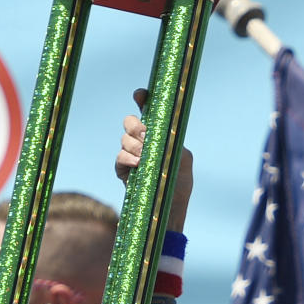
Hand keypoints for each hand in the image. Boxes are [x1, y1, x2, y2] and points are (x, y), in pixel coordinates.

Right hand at [116, 87, 193, 222]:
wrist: (169, 208)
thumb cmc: (179, 183)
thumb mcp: (183, 159)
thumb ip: (173, 141)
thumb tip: (152, 133)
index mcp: (158, 135)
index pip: (147, 112)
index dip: (142, 99)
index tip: (139, 94)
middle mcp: (143, 142)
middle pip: (130, 121)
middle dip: (136, 126)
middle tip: (145, 137)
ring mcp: (131, 155)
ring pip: (124, 139)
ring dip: (134, 146)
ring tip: (145, 158)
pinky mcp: (123, 170)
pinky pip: (120, 157)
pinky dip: (128, 159)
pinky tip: (139, 164)